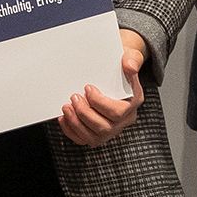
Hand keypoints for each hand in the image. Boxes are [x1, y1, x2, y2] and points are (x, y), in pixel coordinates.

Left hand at [58, 29, 147, 148]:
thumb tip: (129, 65)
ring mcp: (111, 130)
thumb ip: (132, 60)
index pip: (118, 112)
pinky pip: (83, 139)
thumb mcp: (131, 57)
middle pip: (105, 127)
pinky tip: (64, 118)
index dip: (100, 103)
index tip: (87, 88)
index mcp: (133, 104)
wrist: (114, 74)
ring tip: (66, 107)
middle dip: (85, 113)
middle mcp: (124, 121)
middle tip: (73, 97)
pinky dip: (71, 131)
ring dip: (76, 123)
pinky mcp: (97, 135)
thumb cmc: (121, 67)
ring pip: (93, 137)